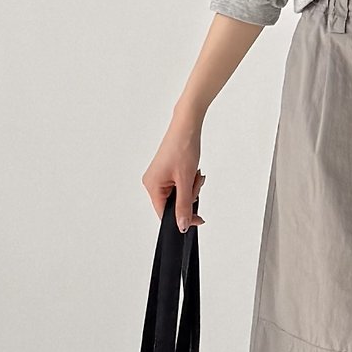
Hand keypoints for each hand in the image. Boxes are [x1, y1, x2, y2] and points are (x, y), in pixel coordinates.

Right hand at [142, 113, 206, 231]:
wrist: (187, 126)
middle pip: (173, 204)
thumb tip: (182, 226)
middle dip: (189, 196)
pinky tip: (193, 171)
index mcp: (152, 186)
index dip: (183, 218)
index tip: (198, 219)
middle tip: (195, 182)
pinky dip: (189, 181)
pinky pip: (179, 185)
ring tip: (195, 173)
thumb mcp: (186, 181)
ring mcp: (159, 177)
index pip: (164, 214)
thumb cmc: (183, 147)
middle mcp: (152, 182)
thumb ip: (184, 206)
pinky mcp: (166, 172)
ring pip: (179, 194)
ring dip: (191, 187)